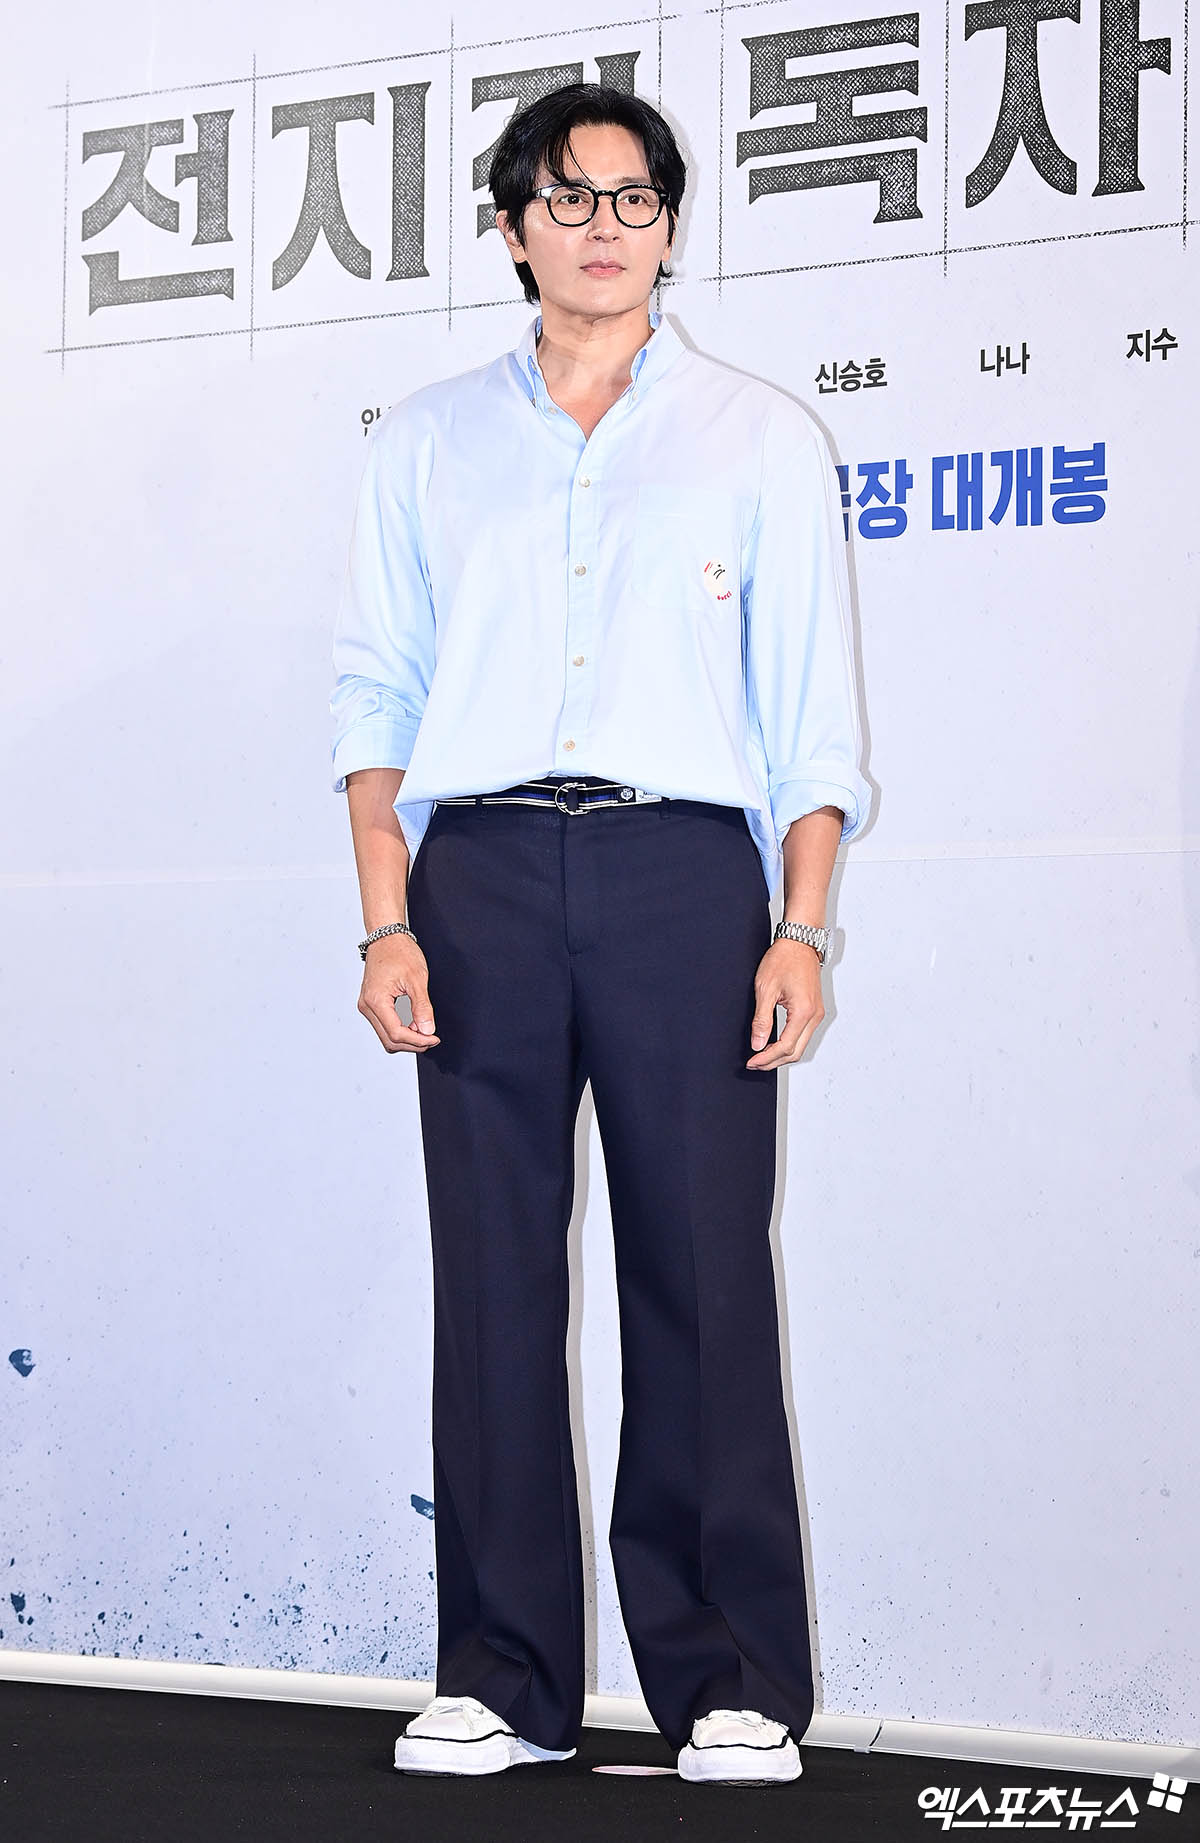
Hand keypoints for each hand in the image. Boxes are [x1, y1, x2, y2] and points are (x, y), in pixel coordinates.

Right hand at [358, 938, 441, 1053]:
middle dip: (412, 1044)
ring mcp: (366, 1006)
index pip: (396, 1033)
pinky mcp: (370, 1004)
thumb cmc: (399, 952)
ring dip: (406, 1039)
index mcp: (376, 1000)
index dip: (417, 1041)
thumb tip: (428, 1031)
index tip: (434, 1038)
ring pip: (385, 1036)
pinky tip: (414, 1025)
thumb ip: (422, 1008)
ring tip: (425, 1031)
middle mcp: (367, 1006)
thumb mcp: (417, 979)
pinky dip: (399, 1031)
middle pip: (389, 1040)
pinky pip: (384, 1026)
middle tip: (432, 1038)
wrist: (387, 938)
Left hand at [745, 939, 823, 1068]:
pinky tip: (774, 1044)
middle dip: (774, 1062)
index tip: (751, 1061)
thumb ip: (762, 1020)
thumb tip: (757, 1044)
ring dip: (782, 1055)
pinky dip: (789, 1044)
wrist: (799, 942)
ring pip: (801, 1046)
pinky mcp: (815, 1011)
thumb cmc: (783, 959)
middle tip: (754, 1063)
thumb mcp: (766, 989)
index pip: (785, 1047)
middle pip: (796, 1052)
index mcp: (803, 1012)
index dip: (766, 1058)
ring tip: (761, 1056)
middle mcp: (815, 1016)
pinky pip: (803, 1036)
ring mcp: (817, 1014)